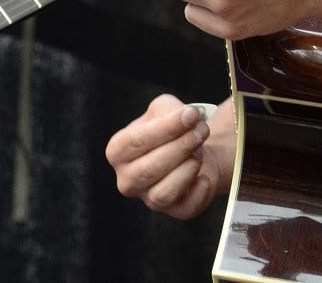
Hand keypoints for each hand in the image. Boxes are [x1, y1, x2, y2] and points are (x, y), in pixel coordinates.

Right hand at [105, 94, 233, 219]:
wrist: (190, 151)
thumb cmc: (171, 130)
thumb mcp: (163, 109)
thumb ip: (171, 110)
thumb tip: (189, 116)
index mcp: (117, 152)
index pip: (137, 141)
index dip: (166, 128)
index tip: (191, 115)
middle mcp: (127, 179)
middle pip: (152, 167)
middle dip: (181, 146)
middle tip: (202, 130)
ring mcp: (149, 199)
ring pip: (165, 191)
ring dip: (188, 169)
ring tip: (199, 152)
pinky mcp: (175, 212)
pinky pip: (188, 206)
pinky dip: (200, 190)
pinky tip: (204, 175)